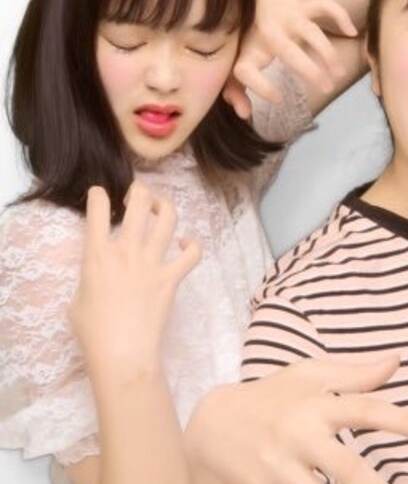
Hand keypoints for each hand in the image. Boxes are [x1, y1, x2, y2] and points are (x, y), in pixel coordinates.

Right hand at [69, 183, 201, 377]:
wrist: (122, 354)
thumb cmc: (93, 332)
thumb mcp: (77, 300)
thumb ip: (90, 278)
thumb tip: (100, 275)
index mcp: (97, 255)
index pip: (97, 211)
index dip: (99, 195)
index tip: (100, 194)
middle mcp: (126, 251)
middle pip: (139, 203)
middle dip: (139, 190)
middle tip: (137, 195)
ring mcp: (152, 262)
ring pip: (167, 218)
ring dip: (165, 205)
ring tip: (160, 207)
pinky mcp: (172, 277)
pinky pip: (192, 253)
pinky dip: (192, 245)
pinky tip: (185, 244)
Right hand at [185, 356, 407, 483]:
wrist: (211, 427)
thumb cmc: (270, 396)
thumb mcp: (308, 375)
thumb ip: (354, 372)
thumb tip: (397, 360)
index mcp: (315, 404)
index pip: (366, 409)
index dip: (404, 420)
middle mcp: (300, 437)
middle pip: (348, 468)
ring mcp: (281, 471)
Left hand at [223, 0, 357, 118]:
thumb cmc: (243, 39)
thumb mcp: (235, 65)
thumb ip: (236, 92)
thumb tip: (245, 114)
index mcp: (247, 51)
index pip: (246, 72)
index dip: (261, 87)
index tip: (279, 98)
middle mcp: (267, 32)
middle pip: (289, 52)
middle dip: (310, 71)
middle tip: (326, 88)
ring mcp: (286, 16)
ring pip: (311, 31)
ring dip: (327, 52)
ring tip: (339, 73)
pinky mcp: (301, 5)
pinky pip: (323, 5)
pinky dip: (340, 16)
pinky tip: (351, 32)